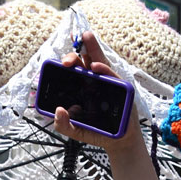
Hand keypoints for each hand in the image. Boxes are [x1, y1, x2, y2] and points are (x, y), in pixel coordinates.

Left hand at [52, 30, 141, 153]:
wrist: (118, 142)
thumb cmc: (98, 132)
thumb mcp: (76, 131)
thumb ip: (63, 125)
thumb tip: (58, 110)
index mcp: (84, 88)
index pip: (75, 69)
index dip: (68, 60)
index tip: (58, 59)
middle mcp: (96, 82)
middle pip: (86, 61)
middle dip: (76, 54)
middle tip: (66, 60)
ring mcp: (109, 83)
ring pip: (100, 60)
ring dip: (93, 47)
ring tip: (85, 37)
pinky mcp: (122, 88)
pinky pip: (112, 75)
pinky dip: (104, 69)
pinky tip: (95, 66)